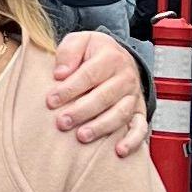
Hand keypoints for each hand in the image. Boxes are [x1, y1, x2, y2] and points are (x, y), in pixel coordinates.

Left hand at [43, 31, 148, 160]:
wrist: (117, 56)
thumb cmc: (93, 52)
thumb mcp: (79, 41)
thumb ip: (68, 52)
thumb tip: (60, 73)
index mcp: (111, 57)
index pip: (89, 75)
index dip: (69, 89)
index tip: (51, 101)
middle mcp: (126, 77)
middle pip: (104, 96)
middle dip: (82, 111)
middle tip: (62, 122)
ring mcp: (134, 95)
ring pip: (120, 114)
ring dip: (101, 127)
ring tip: (82, 136)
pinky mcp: (138, 111)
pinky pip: (140, 127)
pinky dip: (132, 140)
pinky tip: (119, 150)